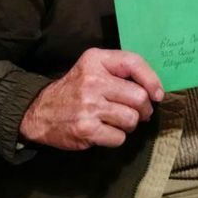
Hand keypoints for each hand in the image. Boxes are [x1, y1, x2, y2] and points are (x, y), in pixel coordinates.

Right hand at [19, 47, 163, 149]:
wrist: (40, 112)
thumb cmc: (74, 90)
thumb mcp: (92, 68)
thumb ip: (119, 71)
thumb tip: (154, 89)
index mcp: (96, 60)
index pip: (134, 62)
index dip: (152, 79)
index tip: (158, 94)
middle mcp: (93, 80)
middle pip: (138, 97)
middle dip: (144, 109)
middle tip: (140, 113)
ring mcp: (89, 106)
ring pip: (131, 119)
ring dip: (130, 124)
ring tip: (119, 121)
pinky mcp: (86, 128)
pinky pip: (119, 137)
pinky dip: (116, 137)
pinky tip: (105, 131)